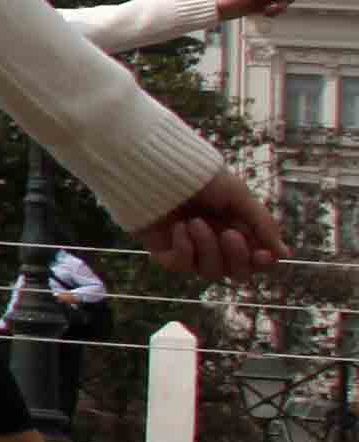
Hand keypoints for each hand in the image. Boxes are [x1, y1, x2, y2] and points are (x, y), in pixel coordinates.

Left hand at [145, 171, 281, 279]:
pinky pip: (180, 266)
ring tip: (195, 222)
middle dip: (236, 257)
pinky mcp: (166, 252)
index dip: (261, 263)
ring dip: (207, 248)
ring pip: (210, 272)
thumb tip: (285, 255)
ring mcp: (192, 250)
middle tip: (228, 234)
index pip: (257, 260)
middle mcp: (217, 244)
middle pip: (237, 273)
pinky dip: (183, 248)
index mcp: (239, 229)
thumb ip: (262, 225)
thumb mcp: (239, 196)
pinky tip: (179, 228)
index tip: (262, 255)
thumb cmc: (201, 177)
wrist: (158, 168)